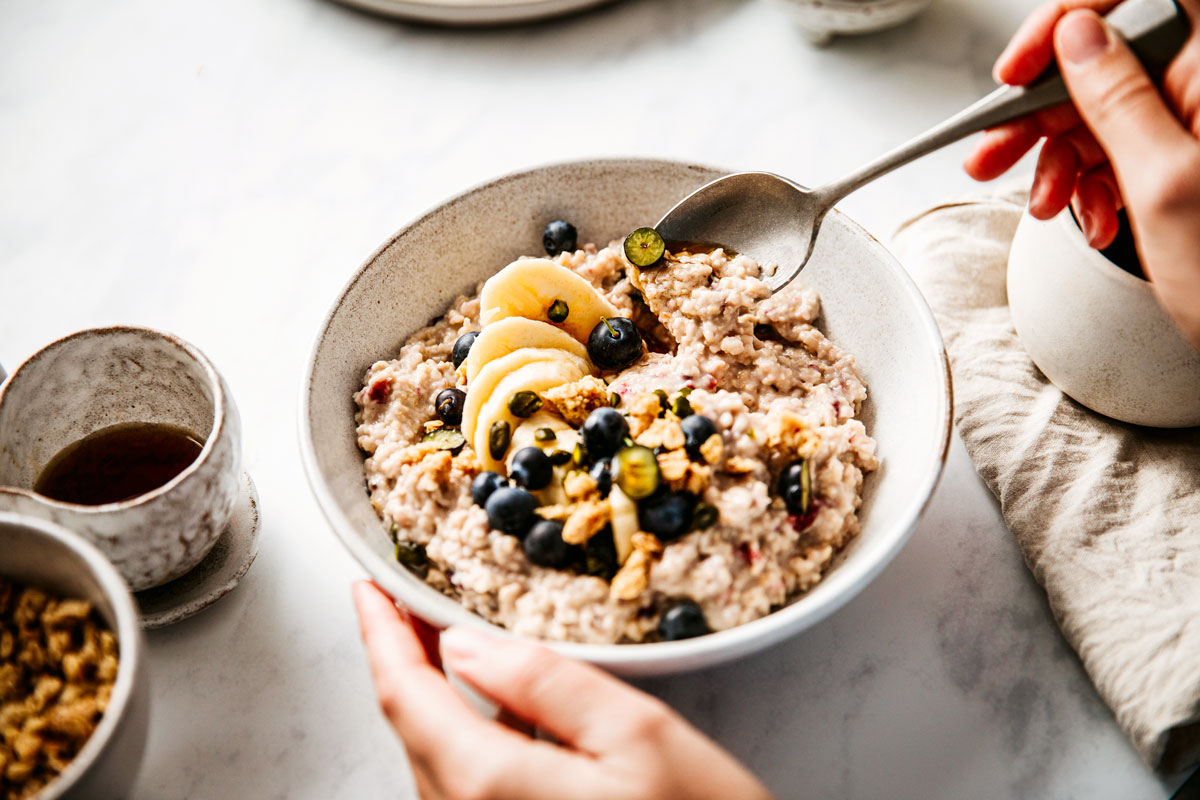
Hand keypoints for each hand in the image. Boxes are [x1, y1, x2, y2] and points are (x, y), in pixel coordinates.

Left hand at [352, 581, 773, 799]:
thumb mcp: (637, 736)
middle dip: (403, 655)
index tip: (369, 586)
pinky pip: (464, 784)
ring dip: (430, 693)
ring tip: (440, 638)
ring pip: (434, 756)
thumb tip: (465, 646)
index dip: (380, 632)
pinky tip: (488, 705)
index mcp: (489, 783)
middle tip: (408, 598)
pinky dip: (460, 730)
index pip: (405, 695)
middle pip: (412, 726)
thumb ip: (544, 684)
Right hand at [964, 0, 1199, 347]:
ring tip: (1043, 203)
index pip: (1130, 0)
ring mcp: (1196, 122)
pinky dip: (1090, 183)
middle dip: (1042, 110)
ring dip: (1058, 159)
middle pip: (1104, 59)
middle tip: (993, 150)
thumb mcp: (1164, 183)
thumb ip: (1117, 99)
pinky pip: (1118, 149)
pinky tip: (1089, 215)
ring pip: (1101, 112)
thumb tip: (1076, 38)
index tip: (1022, 66)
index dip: (1067, 20)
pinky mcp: (1185, 157)